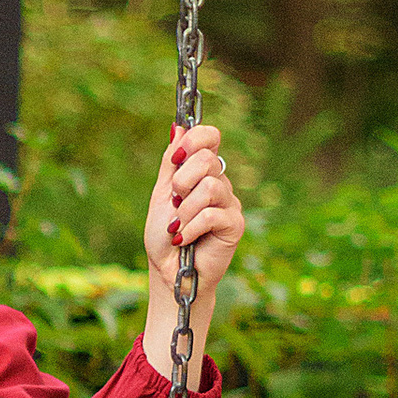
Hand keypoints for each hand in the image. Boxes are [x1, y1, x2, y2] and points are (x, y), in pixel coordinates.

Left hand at [140, 121, 242, 386]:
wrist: (168, 272)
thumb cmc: (164, 236)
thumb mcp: (161, 193)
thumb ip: (170, 162)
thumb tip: (178, 125)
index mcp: (201, 171)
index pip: (210, 136)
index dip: (195, 139)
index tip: (175, 156)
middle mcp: (219, 183)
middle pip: (209, 158)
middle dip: (182, 180)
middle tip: (174, 202)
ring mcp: (230, 203)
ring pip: (211, 186)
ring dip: (185, 209)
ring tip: (178, 227)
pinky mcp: (235, 225)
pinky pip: (213, 213)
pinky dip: (191, 227)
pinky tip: (184, 240)